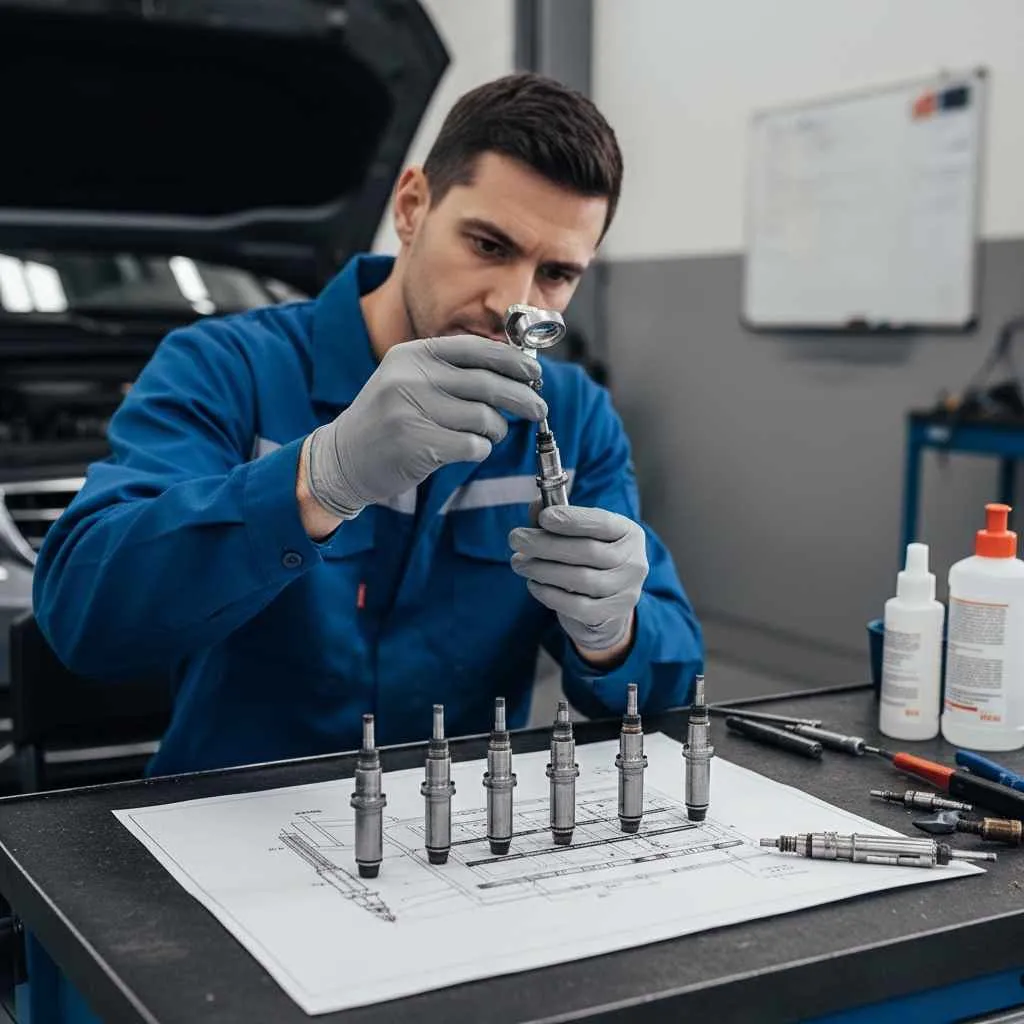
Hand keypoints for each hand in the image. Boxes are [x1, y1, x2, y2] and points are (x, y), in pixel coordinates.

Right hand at [304, 336, 546, 519]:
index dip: (512, 361)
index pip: (475, 349)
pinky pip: (474, 446)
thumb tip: (514, 371)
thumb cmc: (387, 420)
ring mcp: (412, 411)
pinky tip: (467, 450)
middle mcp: (411, 377)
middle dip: (522, 398)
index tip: (535, 373)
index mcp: (413, 354)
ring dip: (496, 430)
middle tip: (538, 409)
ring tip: (488, 435)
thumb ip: (452, 372)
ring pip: (485, 418)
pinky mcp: (418, 445)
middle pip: (488, 384)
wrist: (342, 459)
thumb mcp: (408, 380)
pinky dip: (480, 450)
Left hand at [509, 505, 648, 655]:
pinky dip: (550, 595)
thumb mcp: (577, 536)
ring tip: (519, 563)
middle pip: (588, 551)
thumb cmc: (588, 561)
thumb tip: (537, 504)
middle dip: (546, 544)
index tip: (543, 518)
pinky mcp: (611, 614)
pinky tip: (533, 584)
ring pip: (581, 579)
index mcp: (628, 533)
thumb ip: (557, 519)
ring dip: (543, 570)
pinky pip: (577, 606)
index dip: (572, 520)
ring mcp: (626, 590)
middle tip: (516, 538)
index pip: (602, 522)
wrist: (605, 606)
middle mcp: (634, 561)